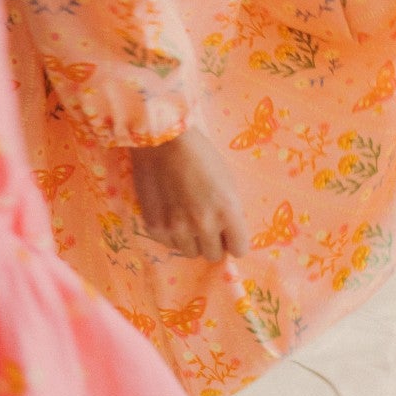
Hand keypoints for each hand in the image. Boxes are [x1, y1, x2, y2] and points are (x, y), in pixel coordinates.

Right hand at [129, 127, 249, 262]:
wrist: (161, 140)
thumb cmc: (200, 155)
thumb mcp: (227, 181)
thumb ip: (230, 211)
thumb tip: (228, 234)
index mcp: (228, 211)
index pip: (239, 249)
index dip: (234, 240)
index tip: (228, 231)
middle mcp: (204, 224)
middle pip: (214, 254)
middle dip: (213, 241)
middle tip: (206, 223)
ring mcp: (177, 228)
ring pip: (191, 252)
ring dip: (192, 239)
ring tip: (186, 218)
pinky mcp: (155, 227)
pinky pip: (169, 244)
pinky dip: (172, 234)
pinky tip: (170, 214)